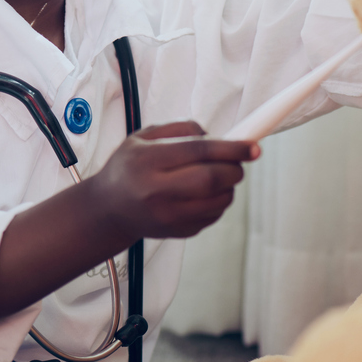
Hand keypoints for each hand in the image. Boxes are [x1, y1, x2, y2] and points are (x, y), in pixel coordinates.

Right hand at [89, 121, 258, 239]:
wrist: (109, 209)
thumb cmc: (129, 167)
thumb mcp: (144, 136)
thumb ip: (181, 129)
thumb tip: (218, 136)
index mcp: (147, 160)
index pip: (198, 151)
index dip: (231, 148)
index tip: (253, 146)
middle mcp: (155, 191)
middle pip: (211, 179)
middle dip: (234, 168)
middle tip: (238, 161)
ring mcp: (167, 216)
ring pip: (218, 201)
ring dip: (229, 186)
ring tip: (218, 176)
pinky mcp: (177, 232)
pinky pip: (213, 215)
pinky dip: (219, 202)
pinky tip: (204, 193)